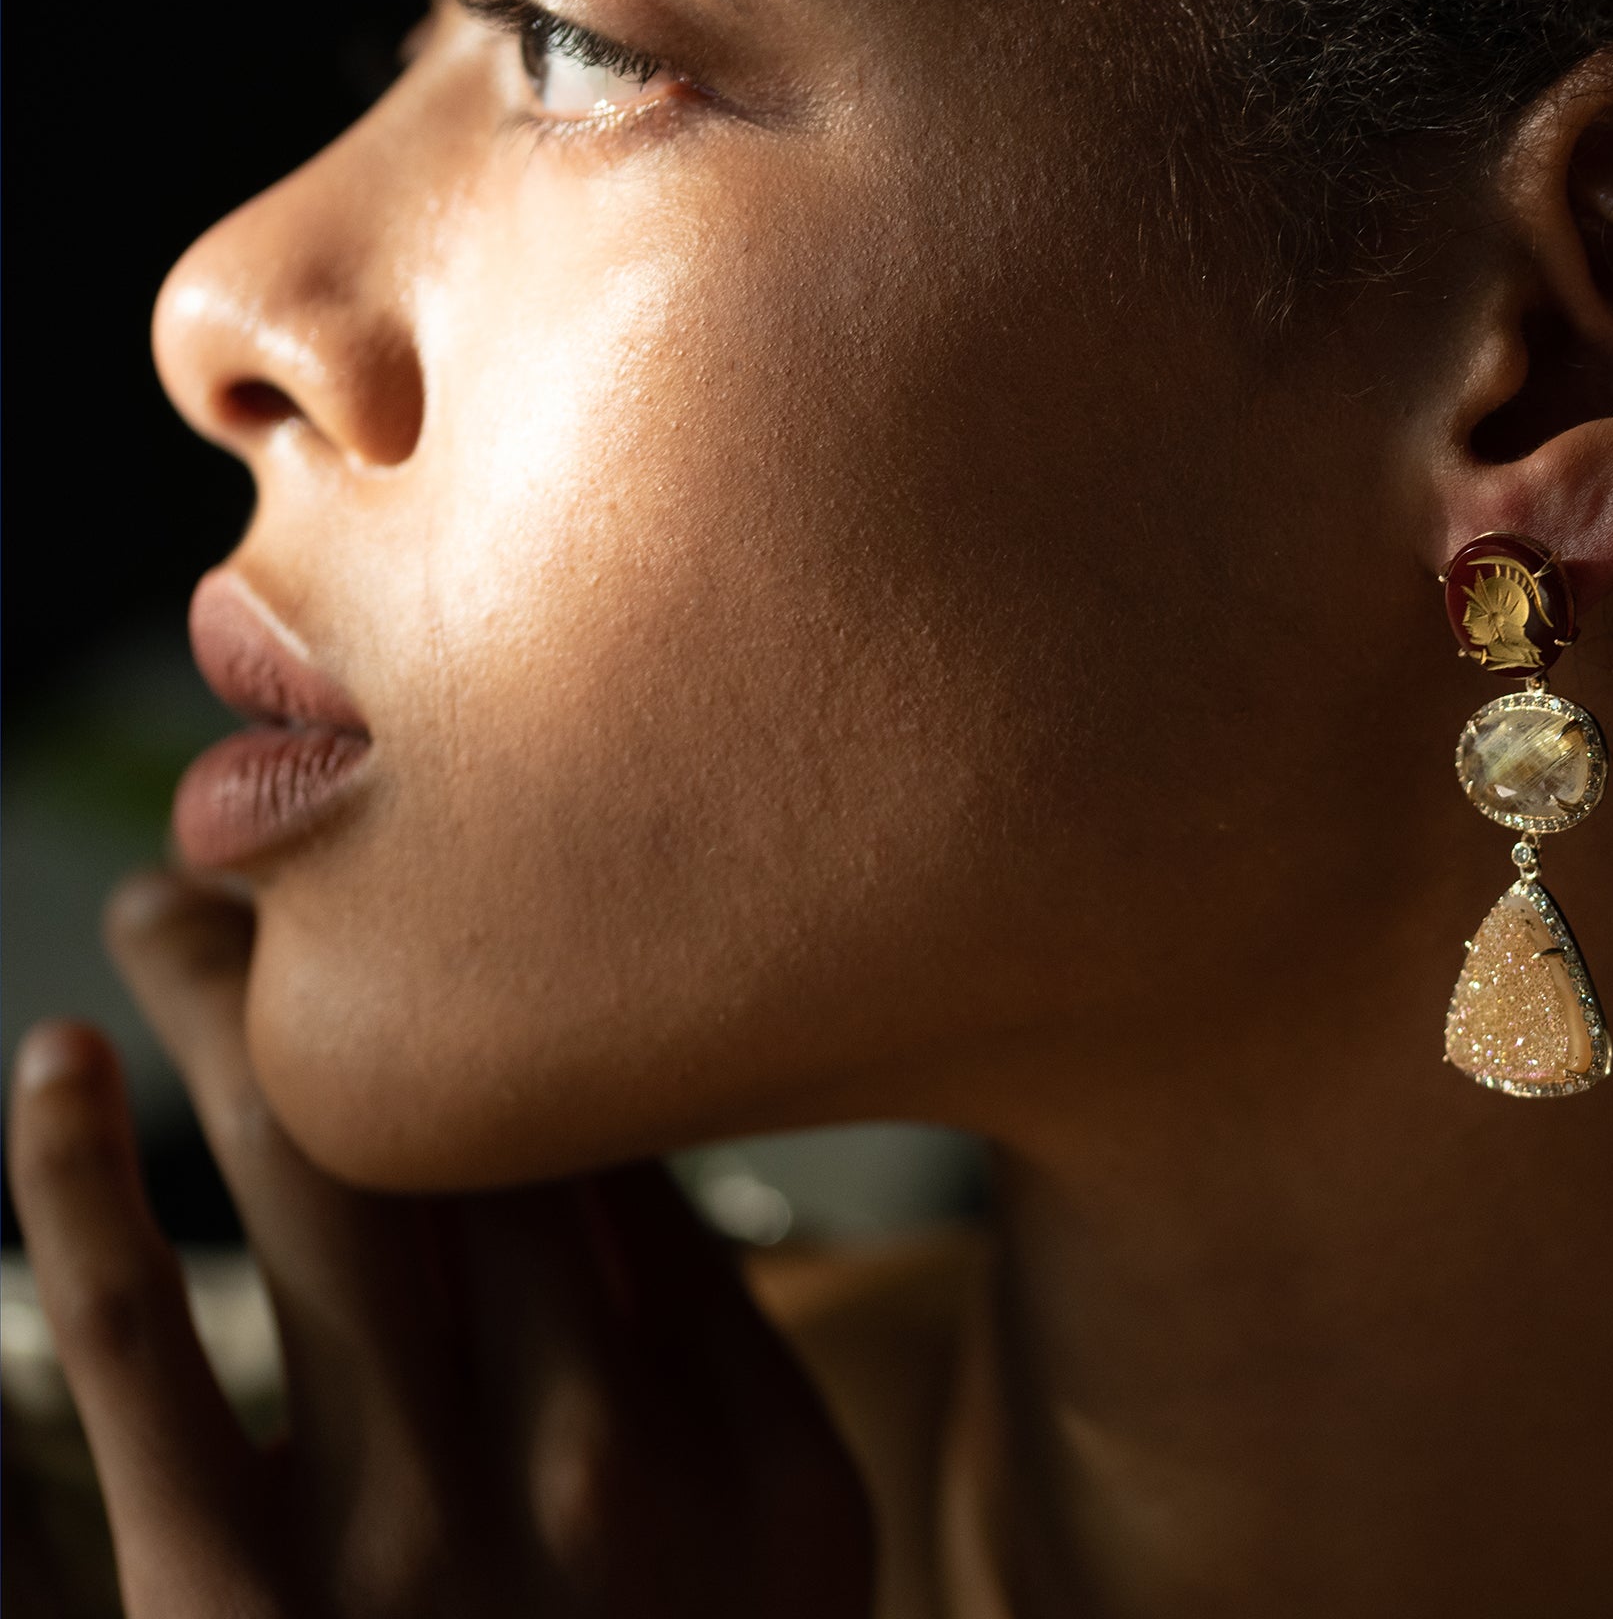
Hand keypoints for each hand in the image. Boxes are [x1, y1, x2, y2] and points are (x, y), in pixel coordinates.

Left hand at [7, 872, 873, 1617]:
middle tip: (279, 835)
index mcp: (756, 1438)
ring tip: (165, 910)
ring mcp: (426, 1544)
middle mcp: (612, 1460)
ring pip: (328, 1181)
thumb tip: (605, 1151)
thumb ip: (711, 1365)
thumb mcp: (771, 1561)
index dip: (527, 987)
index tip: (444, 879)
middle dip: (369, 953)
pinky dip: (80, 1196)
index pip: (624, 1149)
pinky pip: (148, 1357)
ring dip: (229, 1013)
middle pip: (484, 1123)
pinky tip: (56, 1082)